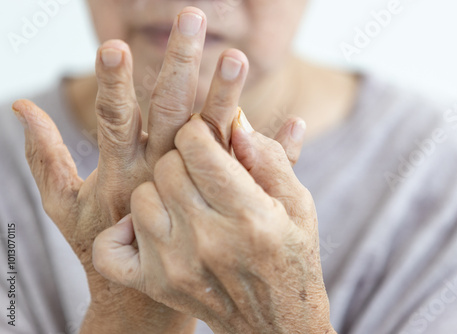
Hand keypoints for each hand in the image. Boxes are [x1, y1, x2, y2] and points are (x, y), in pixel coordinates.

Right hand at [12, 6, 252, 332]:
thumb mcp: (65, 206)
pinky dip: (280, 150)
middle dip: (179, 65)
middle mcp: (163, 172)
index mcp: (125, 170)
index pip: (118, 119)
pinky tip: (298, 124)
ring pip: (214, 138)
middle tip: (192, 17)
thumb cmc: (100, 243)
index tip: (117, 46)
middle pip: (171, 114)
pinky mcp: (224, 202)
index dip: (115, 85)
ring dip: (227, 97)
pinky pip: (253, 176)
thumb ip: (45, 157)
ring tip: (239, 56)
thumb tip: (20, 106)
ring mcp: (198, 186)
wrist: (145, 294)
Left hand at [93, 113, 335, 333]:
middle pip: (166, 165)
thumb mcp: (298, 204)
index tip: (209, 137)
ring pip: (140, 196)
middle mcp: (207, 240)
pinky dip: (122, 232)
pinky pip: (110, 249)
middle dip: (183, 157)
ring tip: (184, 200)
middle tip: (201, 170)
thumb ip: (270, 158)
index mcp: (248, 215)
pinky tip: (148, 227)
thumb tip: (235, 122)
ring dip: (159, 189)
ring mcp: (176, 266)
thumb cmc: (292, 257)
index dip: (200, 129)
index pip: (195, 144)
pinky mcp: (156, 285)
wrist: (278, 323)